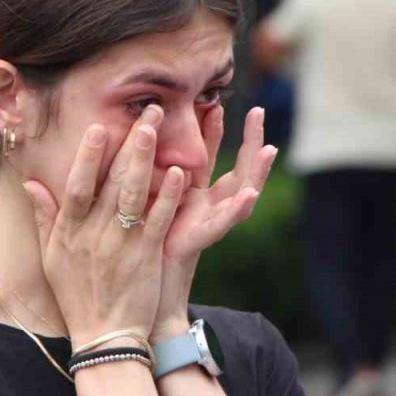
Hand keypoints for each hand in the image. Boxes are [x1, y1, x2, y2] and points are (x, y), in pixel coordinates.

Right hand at [23, 106, 186, 344]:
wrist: (105, 337)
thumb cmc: (77, 296)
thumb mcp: (52, 258)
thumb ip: (44, 218)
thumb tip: (31, 182)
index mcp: (70, 232)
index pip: (76, 185)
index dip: (87, 155)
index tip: (98, 126)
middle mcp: (94, 234)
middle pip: (112, 182)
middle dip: (129, 143)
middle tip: (147, 112)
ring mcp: (122, 245)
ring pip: (135, 194)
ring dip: (147, 159)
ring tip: (158, 129)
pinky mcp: (147, 257)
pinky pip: (159, 220)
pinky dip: (169, 196)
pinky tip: (180, 172)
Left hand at [152, 106, 277, 341]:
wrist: (131, 295)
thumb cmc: (130, 250)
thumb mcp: (133, 205)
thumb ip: (133, 178)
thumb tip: (125, 146)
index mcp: (188, 195)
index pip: (208, 155)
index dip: (214, 130)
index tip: (216, 100)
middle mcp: (203, 206)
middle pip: (234, 167)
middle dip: (248, 140)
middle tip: (258, 111)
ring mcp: (206, 223)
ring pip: (239, 192)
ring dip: (256, 172)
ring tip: (270, 149)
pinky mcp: (200, 240)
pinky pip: (224, 223)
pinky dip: (239, 208)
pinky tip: (250, 194)